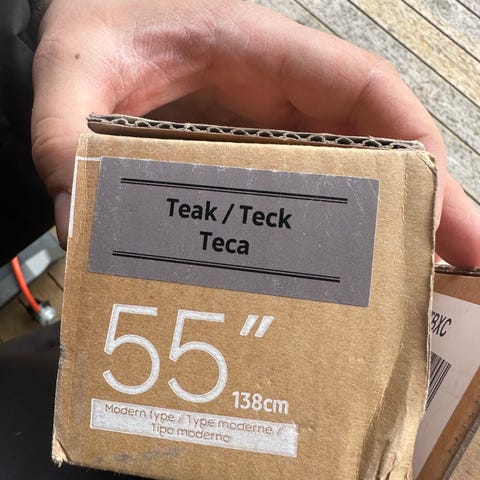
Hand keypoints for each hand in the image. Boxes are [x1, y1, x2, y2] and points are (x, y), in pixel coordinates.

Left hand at [31, 0, 479, 265]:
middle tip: (451, 269)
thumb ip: (65, 134)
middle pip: (373, 147)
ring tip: (404, 290)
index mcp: (260, 57)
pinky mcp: (249, 163)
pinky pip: (301, 199)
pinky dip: (324, 237)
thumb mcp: (74, 72)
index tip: (438, 207)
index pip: (362, 91)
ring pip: (344, 180)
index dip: (414, 144)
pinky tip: (327, 278)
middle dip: (420, 206)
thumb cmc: (96, 33)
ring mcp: (269, 134)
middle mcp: (278, 100)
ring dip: (379, 231)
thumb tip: (78, 217)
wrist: (90, 34)